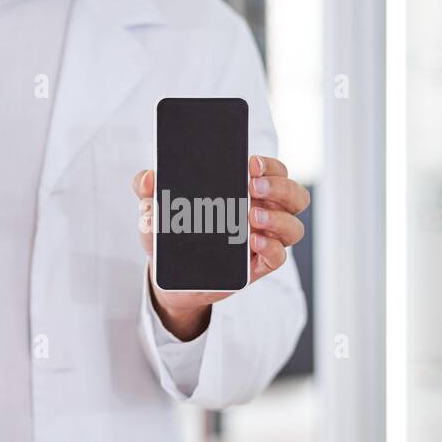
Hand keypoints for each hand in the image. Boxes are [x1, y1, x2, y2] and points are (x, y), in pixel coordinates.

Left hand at [133, 155, 308, 340]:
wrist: (169, 278)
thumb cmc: (170, 235)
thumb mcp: (154, 210)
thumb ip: (147, 189)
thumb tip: (147, 178)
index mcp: (245, 191)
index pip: (273, 171)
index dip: (269, 165)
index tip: (250, 163)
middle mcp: (262, 212)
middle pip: (294, 195)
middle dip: (279, 187)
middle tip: (252, 186)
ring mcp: (263, 240)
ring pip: (293, 227)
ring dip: (279, 218)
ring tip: (252, 215)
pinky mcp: (257, 267)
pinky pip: (279, 257)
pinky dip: (272, 248)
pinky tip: (253, 241)